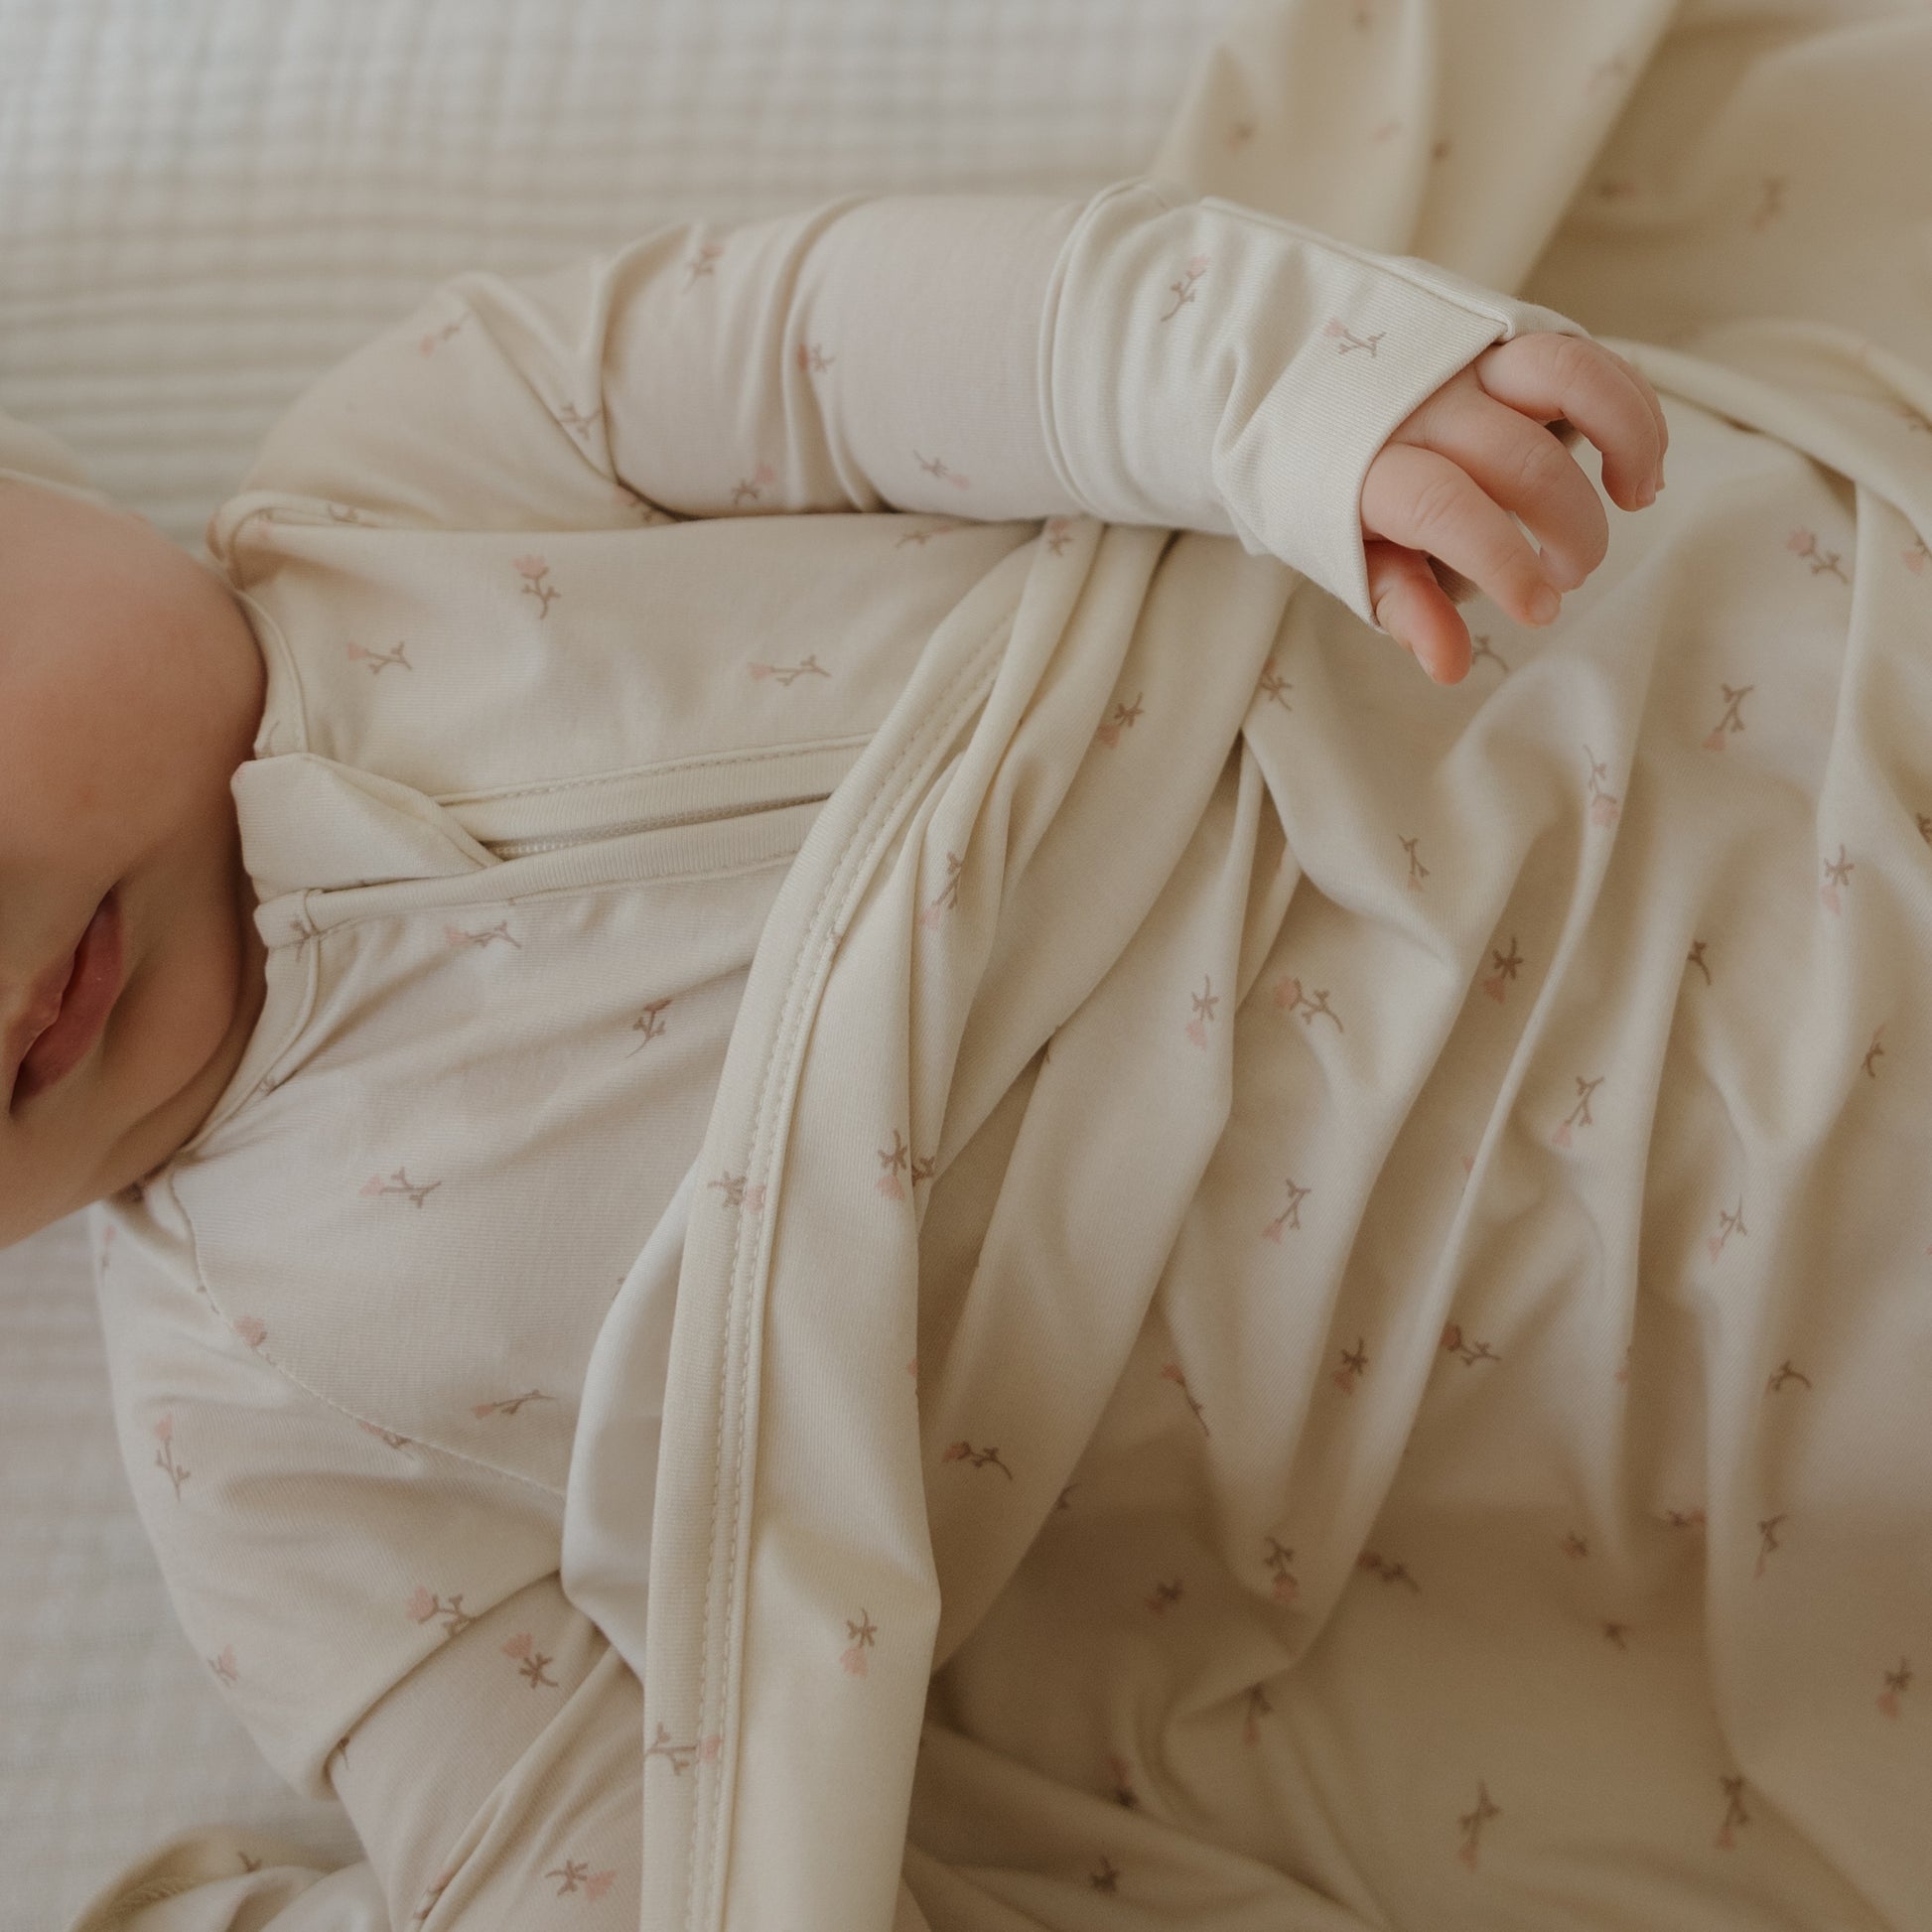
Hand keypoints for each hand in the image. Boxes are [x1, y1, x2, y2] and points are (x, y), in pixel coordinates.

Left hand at [1358, 333, 1668, 683]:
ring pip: (1568, 374)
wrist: (1305, 400)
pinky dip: (1628, 403)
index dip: (1504, 562)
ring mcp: (1470, 358)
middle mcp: (1424, 401)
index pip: (1446, 508)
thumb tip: (1449, 666)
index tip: (1542, 610)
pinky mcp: (1508, 336)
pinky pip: (1585, 354)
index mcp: (1372, 466)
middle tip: (1569, 574)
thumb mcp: (1354, 561)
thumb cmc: (1341, 497)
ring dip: (1624, 437)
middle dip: (1568, 528)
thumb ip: (1405, 606)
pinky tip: (1638, 460)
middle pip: (1520, 458)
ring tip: (1637, 498)